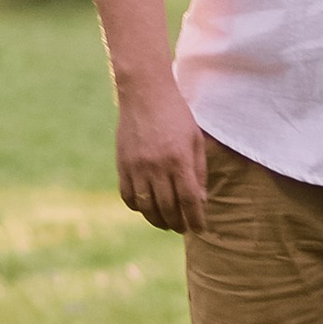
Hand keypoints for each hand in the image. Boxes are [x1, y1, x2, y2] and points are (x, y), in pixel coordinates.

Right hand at [115, 77, 206, 234]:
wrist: (145, 94)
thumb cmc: (176, 115)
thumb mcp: (195, 140)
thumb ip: (199, 171)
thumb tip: (200, 201)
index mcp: (179, 160)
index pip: (189, 200)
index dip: (196, 219)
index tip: (200, 229)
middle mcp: (157, 166)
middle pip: (168, 208)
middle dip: (178, 223)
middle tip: (183, 228)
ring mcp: (137, 167)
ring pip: (146, 207)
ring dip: (158, 220)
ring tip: (167, 223)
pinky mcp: (122, 165)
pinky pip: (128, 196)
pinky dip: (138, 207)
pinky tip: (147, 207)